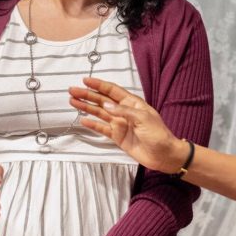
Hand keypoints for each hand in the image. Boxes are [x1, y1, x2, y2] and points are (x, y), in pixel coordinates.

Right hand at [70, 78, 187, 172]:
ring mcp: (120, 124)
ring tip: (72, 101)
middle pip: (102, 101)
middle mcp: (123, 111)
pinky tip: (82, 120)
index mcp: (132, 103)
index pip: (112, 91)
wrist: (164, 155)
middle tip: (72, 90)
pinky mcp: (118, 137)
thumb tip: (105, 104)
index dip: (99, 85)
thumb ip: (123, 111)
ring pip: (99, 113)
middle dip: (87, 95)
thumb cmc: (158, 134)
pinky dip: (92, 124)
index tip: (85, 80)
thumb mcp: (143, 118)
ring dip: (86, 107)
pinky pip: (102, 129)